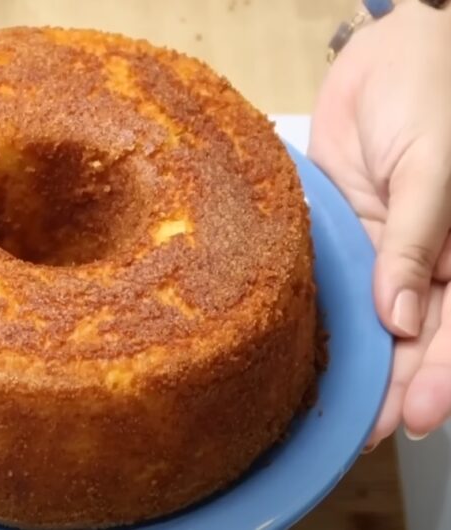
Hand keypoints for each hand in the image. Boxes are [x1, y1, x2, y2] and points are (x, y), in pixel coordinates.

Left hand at [309, 1, 450, 445]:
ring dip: (361, 366)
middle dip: (395, 387)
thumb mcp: (433, 169)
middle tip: (362, 435)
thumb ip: (416, 242)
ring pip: (376, 321)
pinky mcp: (346, 234)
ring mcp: (384, 251)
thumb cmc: (431, 93)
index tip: (412, 420)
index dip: (438, 379)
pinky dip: (332, 319)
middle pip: (415, 338)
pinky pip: (340, 284)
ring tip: (334, 414)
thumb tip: (402, 318)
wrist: (387, 52)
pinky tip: (315, 351)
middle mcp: (427, 260)